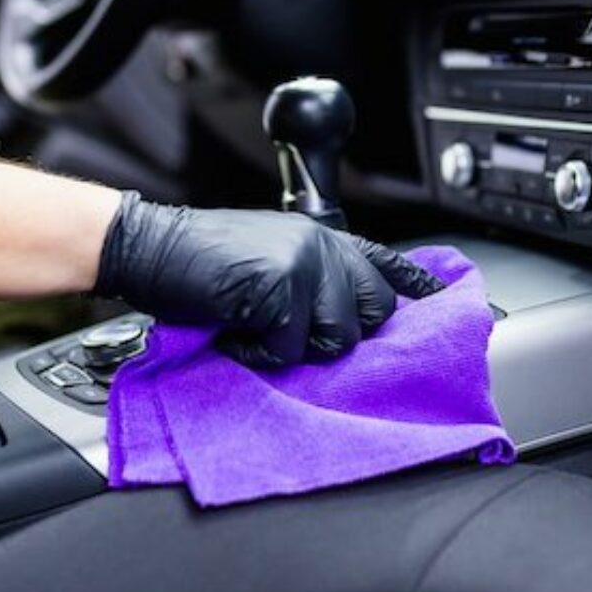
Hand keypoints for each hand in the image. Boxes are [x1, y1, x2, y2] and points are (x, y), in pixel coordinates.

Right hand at [94, 193, 444, 366]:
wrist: (149, 246)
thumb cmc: (199, 262)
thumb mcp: (267, 259)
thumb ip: (311, 276)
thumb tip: (343, 318)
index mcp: (321, 237)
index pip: (385, 262)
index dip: (418, 286)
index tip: (442, 302)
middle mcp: (323, 245)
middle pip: (371, 312)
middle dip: (332, 335)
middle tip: (282, 331)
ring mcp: (306, 263)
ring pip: (336, 337)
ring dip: (291, 347)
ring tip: (252, 329)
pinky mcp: (282, 287)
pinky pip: (290, 349)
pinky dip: (257, 354)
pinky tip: (233, 333)